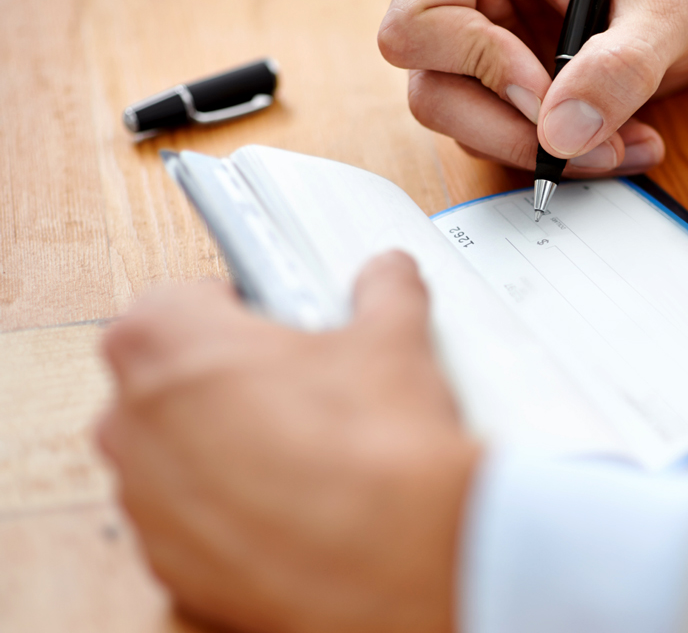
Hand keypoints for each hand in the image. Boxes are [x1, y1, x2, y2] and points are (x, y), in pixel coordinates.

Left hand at [98, 253, 478, 632]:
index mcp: (163, 341)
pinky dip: (234, 512)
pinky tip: (301, 503)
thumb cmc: (374, 447)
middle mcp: (131, 421)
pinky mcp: (171, 565)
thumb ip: (382, 291)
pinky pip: (194, 521)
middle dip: (228, 378)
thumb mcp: (392, 338)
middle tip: (301, 384)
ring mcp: (145, 502)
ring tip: (309, 449)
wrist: (398, 556)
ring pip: (177, 454)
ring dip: (226, 447)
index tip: (279, 320)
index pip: (178, 298)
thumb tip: (388, 279)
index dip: (238, 307)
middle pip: (169, 377)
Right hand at [378, 0, 687, 175]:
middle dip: (516, 133)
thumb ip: (618, 68)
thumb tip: (562, 135)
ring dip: (547, 151)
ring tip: (625, 142)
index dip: (481, 71)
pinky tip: (616, 140)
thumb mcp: (667, 6)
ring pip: (469, 126)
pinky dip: (561, 153)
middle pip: (435, 91)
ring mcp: (478, 39)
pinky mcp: (505, 81)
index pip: (417, 27)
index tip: (550, 98)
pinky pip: (507, 137)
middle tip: (596, 149)